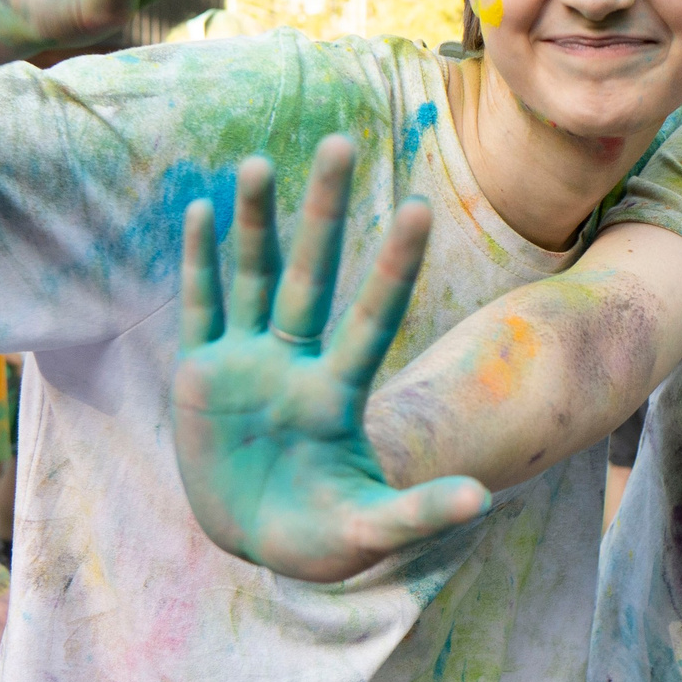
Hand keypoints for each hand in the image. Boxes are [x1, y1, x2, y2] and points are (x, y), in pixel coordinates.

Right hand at [173, 135, 490, 581]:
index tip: (418, 207)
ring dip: (254, 221)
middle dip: (324, 212)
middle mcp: (296, 363)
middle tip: (341, 141)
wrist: (259, 541)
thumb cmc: (322, 539)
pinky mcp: (202, 375)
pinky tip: (201, 211)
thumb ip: (419, 515)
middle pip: (313, 275)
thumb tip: (482, 500)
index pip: (372, 318)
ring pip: (254, 277)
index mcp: (338, 396)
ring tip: (256, 161)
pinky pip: (201, 309)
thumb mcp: (370, 532)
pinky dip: (199, 264)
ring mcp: (248, 363)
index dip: (393, 267)